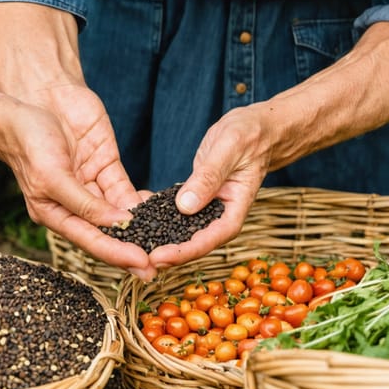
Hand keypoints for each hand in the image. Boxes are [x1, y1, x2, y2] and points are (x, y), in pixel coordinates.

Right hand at [0, 83, 155, 280]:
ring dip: (141, 226)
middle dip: (133, 248)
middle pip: (108, 233)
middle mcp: (74, 204)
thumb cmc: (30, 141)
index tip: (142, 265)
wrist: (32, 101)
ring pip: (120, 212)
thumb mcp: (53, 177)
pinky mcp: (104, 165)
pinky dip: (141, 200)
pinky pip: (124, 188)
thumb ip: (83, 203)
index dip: (117, 254)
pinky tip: (159, 210)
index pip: (91, 241)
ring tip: (166, 241)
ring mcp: (91, 185)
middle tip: (158, 266)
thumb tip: (116, 224)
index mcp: (55, 213)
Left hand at [148, 105, 268, 267]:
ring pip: (182, 233)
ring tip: (132, 246)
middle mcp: (221, 215)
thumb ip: (209, 177)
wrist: (256, 129)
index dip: (183, 252)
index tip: (157, 257)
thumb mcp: (229, 149)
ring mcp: (207, 209)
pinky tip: (136, 221)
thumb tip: (186, 207)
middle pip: (193, 244)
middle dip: (166, 254)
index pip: (210, 239)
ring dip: (159, 241)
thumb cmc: (249, 135)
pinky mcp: (195, 199)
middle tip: (136, 259)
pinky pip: (175, 215)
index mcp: (235, 209)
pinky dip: (157, 219)